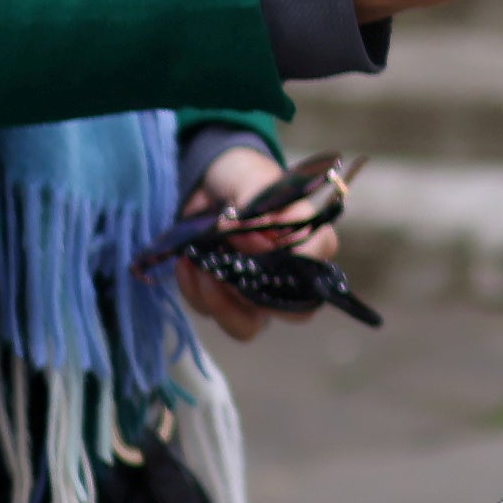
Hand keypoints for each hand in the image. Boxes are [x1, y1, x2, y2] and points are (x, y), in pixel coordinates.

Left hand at [175, 144, 341, 342]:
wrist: (210, 182)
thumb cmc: (245, 177)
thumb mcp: (252, 177)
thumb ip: (255, 202)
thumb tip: (248, 234)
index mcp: (310, 240)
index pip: (317, 263)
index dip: (289, 259)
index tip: (250, 235)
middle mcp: (290, 275)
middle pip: (294, 313)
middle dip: (254, 299)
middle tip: (223, 272)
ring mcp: (256, 292)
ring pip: (248, 325)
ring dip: (217, 302)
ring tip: (196, 265)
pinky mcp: (223, 298)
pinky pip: (210, 311)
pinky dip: (194, 291)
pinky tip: (185, 262)